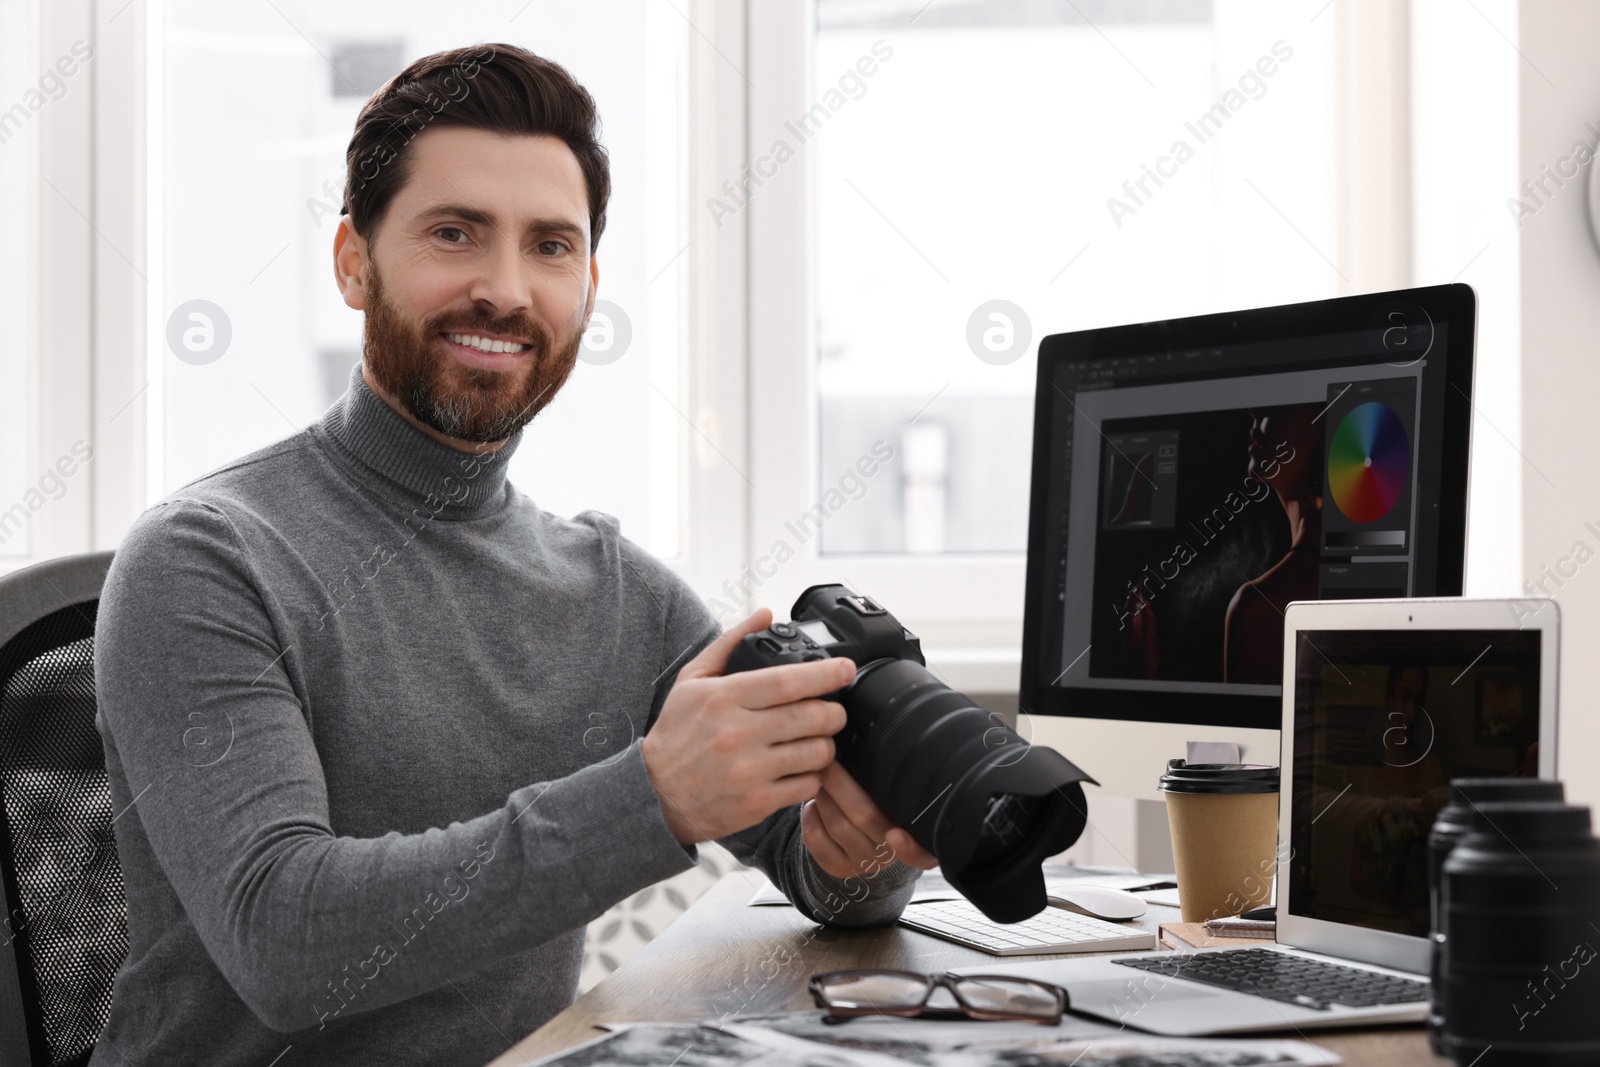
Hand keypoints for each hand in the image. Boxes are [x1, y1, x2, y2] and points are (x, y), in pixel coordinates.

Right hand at [643, 609, 854, 844]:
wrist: (655, 794)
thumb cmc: (676, 734)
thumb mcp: (692, 680)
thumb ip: (730, 643)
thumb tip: (765, 614)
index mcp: (724, 698)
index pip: (786, 681)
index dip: (825, 674)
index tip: (846, 669)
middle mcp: (737, 733)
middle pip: (812, 717)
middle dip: (835, 712)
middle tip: (834, 710)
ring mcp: (749, 771)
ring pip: (817, 753)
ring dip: (827, 744)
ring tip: (817, 739)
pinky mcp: (757, 802)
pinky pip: (807, 786)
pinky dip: (813, 776)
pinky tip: (801, 768)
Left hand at [800, 761, 938, 878]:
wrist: (857, 838)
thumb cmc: (878, 802)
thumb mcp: (892, 792)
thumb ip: (891, 779)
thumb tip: (877, 736)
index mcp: (916, 835)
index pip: (923, 854)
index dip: (911, 848)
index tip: (896, 834)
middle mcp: (891, 854)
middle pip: (866, 816)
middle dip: (842, 782)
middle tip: (829, 758)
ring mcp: (864, 863)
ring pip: (837, 825)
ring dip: (825, 794)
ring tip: (821, 775)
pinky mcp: (837, 867)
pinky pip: (816, 837)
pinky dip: (811, 813)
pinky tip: (815, 802)